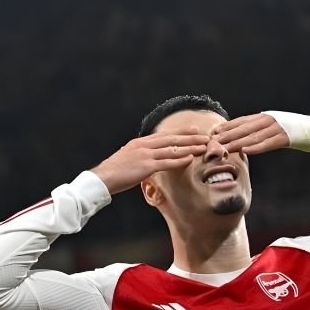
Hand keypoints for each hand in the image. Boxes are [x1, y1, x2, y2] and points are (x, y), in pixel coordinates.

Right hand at [90, 133, 208, 194]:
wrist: (103, 178)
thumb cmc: (113, 172)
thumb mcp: (127, 157)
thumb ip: (138, 154)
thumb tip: (145, 156)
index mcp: (140, 142)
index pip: (165, 135)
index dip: (181, 132)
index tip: (194, 131)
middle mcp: (144, 145)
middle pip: (172, 139)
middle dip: (190, 137)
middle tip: (205, 137)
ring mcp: (145, 155)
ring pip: (173, 149)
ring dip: (190, 148)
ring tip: (203, 147)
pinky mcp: (146, 166)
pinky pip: (167, 162)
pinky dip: (180, 160)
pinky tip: (190, 158)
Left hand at [214, 113, 288, 154]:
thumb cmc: (295, 130)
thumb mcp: (274, 126)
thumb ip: (260, 129)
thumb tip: (243, 136)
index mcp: (265, 116)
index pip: (242, 121)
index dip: (227, 127)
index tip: (213, 132)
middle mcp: (269, 120)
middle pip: (244, 128)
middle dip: (227, 135)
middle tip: (213, 142)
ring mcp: (278, 127)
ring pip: (253, 136)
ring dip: (237, 143)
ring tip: (224, 148)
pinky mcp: (286, 137)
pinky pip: (268, 143)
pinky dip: (255, 148)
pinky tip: (245, 151)